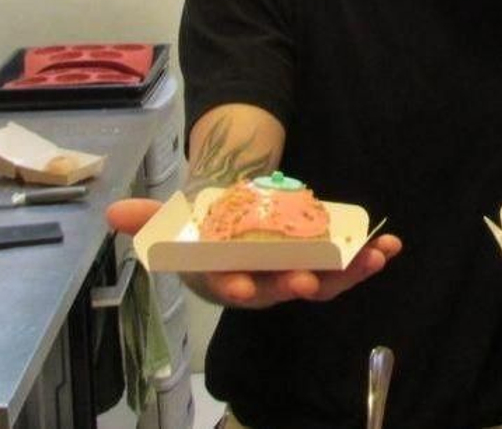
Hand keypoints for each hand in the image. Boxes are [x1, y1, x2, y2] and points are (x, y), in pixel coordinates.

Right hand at [104, 197, 402, 308]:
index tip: (244, 286)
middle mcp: (264, 284)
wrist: (238, 227)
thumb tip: (112, 212)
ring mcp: (296, 276)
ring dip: (350, 274)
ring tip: (373, 258)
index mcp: (228, 277)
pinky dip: (368, 258)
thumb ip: (151, 219)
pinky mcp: (323, 266)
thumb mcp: (178, 221)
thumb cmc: (207, 232)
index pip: (230, 286)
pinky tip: (389, 246)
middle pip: (283, 289)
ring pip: (324, 282)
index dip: (236, 287)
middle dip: (299, 286)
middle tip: (311, 282)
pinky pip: (347, 268)